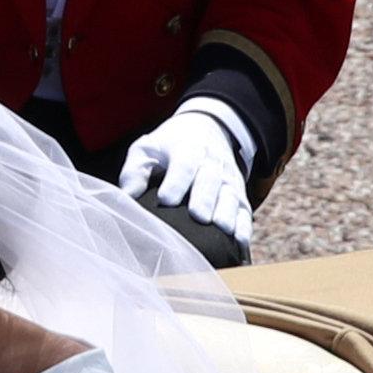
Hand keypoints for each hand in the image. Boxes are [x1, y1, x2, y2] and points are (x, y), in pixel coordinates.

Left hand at [118, 108, 251, 256]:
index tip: (166, 200)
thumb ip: (134, 171)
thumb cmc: (168, 146)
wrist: (206, 130)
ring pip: (231, 195)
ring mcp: (229, 179)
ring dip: (228, 213)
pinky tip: (240, 242)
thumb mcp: (147, 149)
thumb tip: (128, 198)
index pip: (184, 163)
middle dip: (206, 198)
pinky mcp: (239, 194)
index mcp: (187, 148)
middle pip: (211, 180)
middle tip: (199, 217)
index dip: (177, 181)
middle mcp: (212, 163)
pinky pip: (245, 210)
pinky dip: (244, 226)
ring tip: (223, 230)